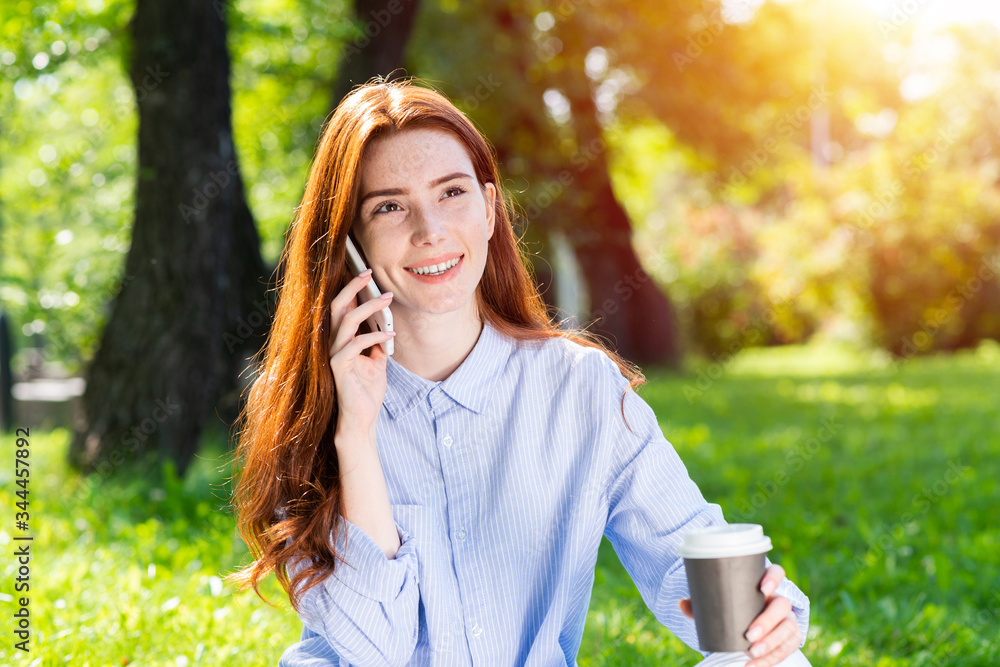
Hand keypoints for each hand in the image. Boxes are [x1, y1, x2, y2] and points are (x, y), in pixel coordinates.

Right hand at [328, 269, 395, 436]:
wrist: (362, 419)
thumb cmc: (367, 390)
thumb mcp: (377, 361)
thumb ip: (377, 342)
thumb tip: (387, 324)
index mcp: (340, 340)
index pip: (342, 308)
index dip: (350, 288)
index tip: (366, 273)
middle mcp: (333, 344)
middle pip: (337, 306)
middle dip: (352, 287)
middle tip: (369, 273)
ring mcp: (334, 354)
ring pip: (347, 321)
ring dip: (369, 307)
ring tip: (387, 300)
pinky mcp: (339, 367)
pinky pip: (356, 344)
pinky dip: (375, 336)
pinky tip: (390, 336)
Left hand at [679, 563, 801, 666]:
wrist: (744, 623)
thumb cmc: (730, 606)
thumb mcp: (718, 601)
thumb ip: (701, 601)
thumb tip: (682, 604)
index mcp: (764, 584)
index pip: (777, 573)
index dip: (773, 578)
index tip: (762, 588)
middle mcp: (778, 600)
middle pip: (783, 605)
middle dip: (768, 621)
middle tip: (749, 635)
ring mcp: (786, 619)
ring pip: (789, 628)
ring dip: (772, 643)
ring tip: (752, 652)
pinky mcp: (789, 638)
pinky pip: (787, 648)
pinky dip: (771, 659)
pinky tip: (754, 663)